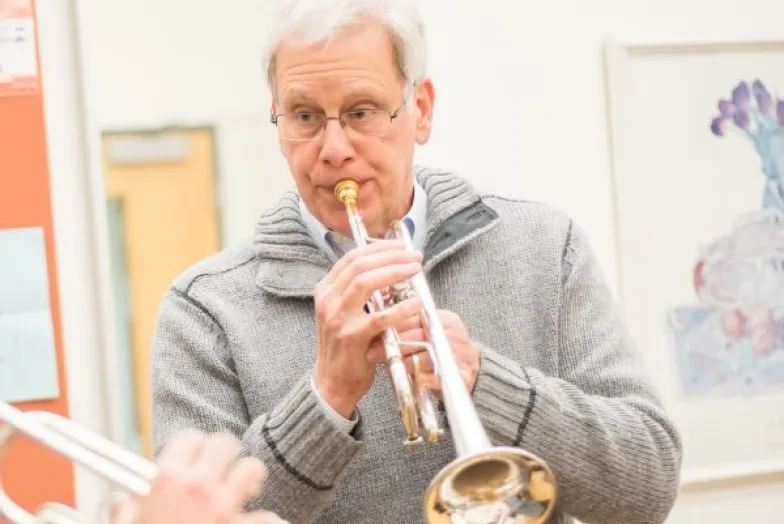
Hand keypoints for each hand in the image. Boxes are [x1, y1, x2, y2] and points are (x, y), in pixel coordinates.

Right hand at [110, 431, 286, 523]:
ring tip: (243, 487)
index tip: (193, 456)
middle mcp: (197, 487)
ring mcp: (222, 507)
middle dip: (224, 454)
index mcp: (166, 481)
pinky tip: (253, 521)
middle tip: (220, 468)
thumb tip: (123, 503)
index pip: (190, 438)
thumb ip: (125, 511)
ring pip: (252, 468)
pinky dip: (262, 519)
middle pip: (225, 444)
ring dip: (248, 477)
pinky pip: (266, 516)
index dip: (192, 447)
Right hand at [312, 239, 423, 417]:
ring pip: (365, 282)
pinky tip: (417, 303)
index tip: (401, 246)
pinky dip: (401, 308)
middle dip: (391, 256)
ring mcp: (338, 318)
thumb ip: (360, 291)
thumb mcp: (345, 312)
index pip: (352, 258)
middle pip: (360, 265)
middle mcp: (328, 300)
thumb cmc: (346, 346)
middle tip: (414, 256)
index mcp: (326, 290)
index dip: (379, 248)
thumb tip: (391, 266)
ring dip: (395, 272)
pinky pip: (379, 317)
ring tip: (416, 270)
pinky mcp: (352, 337)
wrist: (332, 381)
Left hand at [368, 309, 480, 395]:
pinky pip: (437, 376)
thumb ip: (409, 326)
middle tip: (372, 351)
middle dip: (391, 345)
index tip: (373, 332)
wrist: (471, 371)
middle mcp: (454, 334)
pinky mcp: (463, 375)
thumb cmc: (442, 351)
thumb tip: (377, 322)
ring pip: (424, 356)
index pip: (414, 318)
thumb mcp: (429, 333)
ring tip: (387, 366)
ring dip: (403, 363)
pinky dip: (422, 379)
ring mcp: (460, 354)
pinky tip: (411, 380)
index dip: (391, 325)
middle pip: (417, 337)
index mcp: (445, 319)